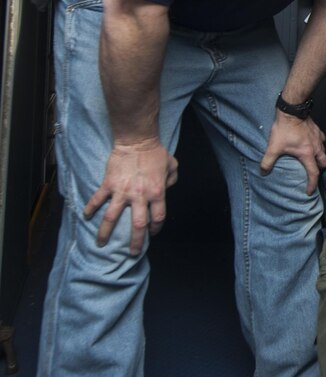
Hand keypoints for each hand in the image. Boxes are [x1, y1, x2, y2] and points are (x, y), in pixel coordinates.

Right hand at [83, 138, 178, 255]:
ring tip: (101, 243)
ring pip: (112, 218)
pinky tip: (86, 216)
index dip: (156, 228)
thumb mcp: (172, 165)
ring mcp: (122, 192)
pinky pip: (97, 200)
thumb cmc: (155, 152)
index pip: (158, 218)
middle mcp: (140, 196)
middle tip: (132, 253)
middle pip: (137, 226)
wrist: (137, 140)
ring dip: (105, 233)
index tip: (152, 233)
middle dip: (135, 242)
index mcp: (157, 193)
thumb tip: (166, 190)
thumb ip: (172, 180)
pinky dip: (90, 209)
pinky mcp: (108, 185)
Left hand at [260, 114, 325, 193]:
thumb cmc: (285, 127)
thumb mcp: (274, 146)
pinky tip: (313, 143)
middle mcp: (315, 148)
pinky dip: (319, 144)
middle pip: (324, 163)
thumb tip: (263, 171)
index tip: (310, 190)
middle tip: (314, 171)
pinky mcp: (317, 130)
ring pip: (324, 151)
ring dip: (321, 157)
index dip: (312, 184)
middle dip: (320, 169)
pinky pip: (322, 140)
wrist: (292, 110)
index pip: (313, 173)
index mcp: (306, 154)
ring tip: (314, 158)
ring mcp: (317, 138)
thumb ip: (268, 161)